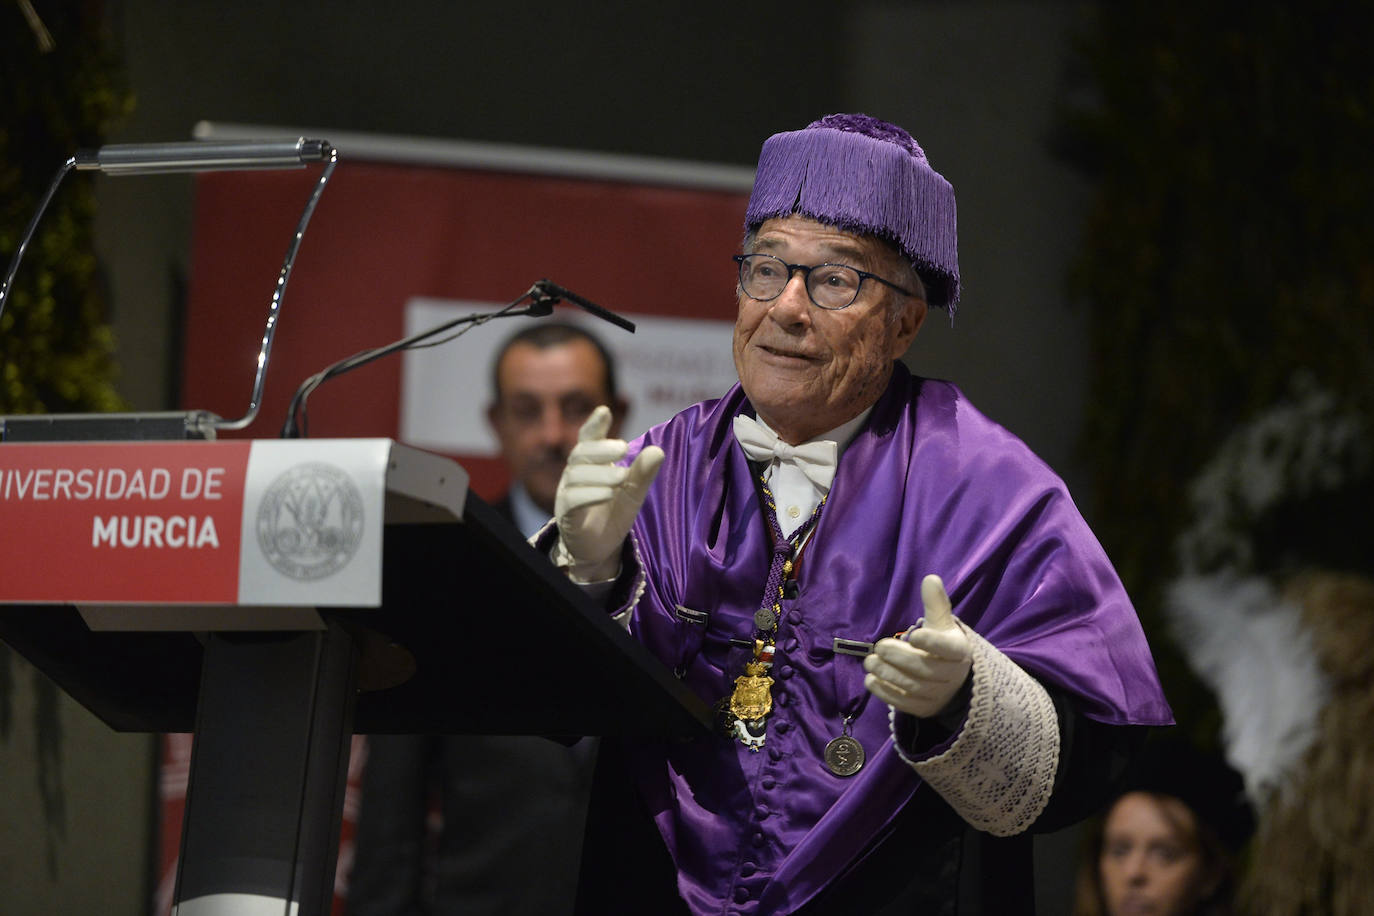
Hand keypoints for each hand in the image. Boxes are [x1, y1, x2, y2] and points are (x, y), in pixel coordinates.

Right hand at [553, 405, 663, 581]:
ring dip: (601, 474)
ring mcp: (567, 493)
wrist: (600, 549)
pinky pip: (572, 498)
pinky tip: (607, 494)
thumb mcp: (633, 493)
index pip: (587, 438)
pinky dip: (590, 494)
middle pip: (581, 453)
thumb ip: (642, 474)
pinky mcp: (566, 514)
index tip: (604, 411)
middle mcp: (575, 474)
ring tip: (621, 478)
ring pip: (576, 474)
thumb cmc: (614, 514)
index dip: (594, 424)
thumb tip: (658, 450)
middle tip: (623, 448)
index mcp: (591, 464)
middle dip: (601, 449)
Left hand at [864, 574, 972, 717]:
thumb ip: (935, 603)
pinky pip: (904, 703)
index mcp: (958, 652)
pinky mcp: (924, 709)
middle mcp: (952, 676)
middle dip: (899, 658)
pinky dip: (885, 692)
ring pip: (912, 687)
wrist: (954, 681)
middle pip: (924, 669)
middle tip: (878, 646)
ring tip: (870, 661)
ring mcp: (938, 695)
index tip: (914, 635)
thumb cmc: (943, 646)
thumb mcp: (942, 624)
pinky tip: (871, 680)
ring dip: (888, 674)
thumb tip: (930, 579)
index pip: (947, 649)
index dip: (932, 643)